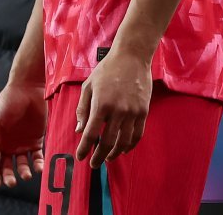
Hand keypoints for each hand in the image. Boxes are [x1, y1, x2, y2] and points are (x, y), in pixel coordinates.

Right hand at [0, 80, 46, 188]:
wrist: (28, 88)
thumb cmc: (8, 102)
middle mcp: (9, 145)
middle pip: (7, 167)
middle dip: (8, 177)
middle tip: (12, 182)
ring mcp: (23, 144)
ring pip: (23, 165)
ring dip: (24, 172)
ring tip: (27, 174)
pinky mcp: (37, 140)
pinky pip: (37, 157)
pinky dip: (38, 164)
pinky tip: (39, 167)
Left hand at [74, 50, 150, 167]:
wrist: (132, 57)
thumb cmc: (107, 70)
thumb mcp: (88, 86)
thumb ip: (82, 109)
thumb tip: (79, 130)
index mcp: (101, 104)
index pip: (91, 133)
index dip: (84, 148)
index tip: (80, 157)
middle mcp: (117, 110)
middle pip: (107, 142)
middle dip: (99, 156)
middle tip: (94, 164)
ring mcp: (132, 112)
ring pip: (123, 142)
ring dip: (114, 153)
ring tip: (108, 158)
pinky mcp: (143, 111)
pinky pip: (137, 135)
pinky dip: (130, 145)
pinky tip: (124, 149)